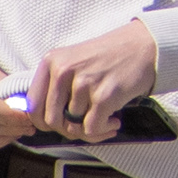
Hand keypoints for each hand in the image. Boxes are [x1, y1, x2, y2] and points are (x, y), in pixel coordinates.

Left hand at [22, 18, 160, 142]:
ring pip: (74, 126)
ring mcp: (83, 83)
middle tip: (83, 125)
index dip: (44, 122)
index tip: (57, 124)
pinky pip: (92, 128)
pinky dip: (103, 131)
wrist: (144, 46)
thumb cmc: (110, 55)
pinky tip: (113, 121)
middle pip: (52, 121)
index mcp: (51, 62)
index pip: (33, 106)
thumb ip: (56, 86)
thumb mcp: (73, 61)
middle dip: (68, 130)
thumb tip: (45, 119)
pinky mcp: (103, 96)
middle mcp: (64, 71)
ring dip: (91, 129)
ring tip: (105, 117)